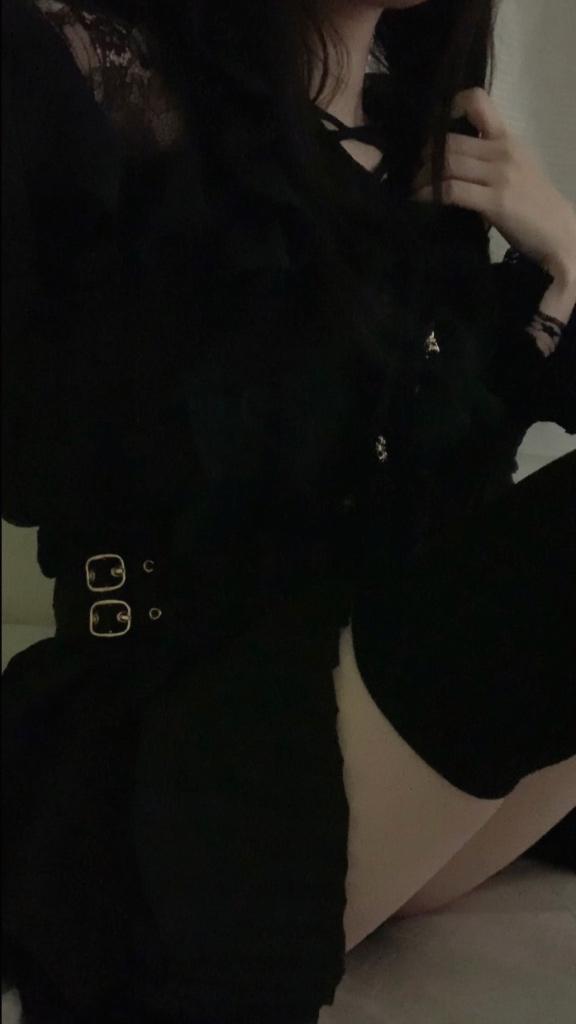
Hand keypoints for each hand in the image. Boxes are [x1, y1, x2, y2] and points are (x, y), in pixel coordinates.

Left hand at [412, 87, 575, 286]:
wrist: (559, 231)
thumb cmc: (532, 201)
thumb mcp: (514, 166)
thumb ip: (487, 155)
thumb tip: (450, 154)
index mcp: (507, 138)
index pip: (478, 101)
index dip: (450, 107)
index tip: (435, 127)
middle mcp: (503, 150)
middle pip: (451, 140)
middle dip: (425, 154)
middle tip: (414, 168)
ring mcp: (500, 175)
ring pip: (448, 163)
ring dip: (423, 176)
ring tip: (414, 186)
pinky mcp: (495, 201)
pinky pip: (452, 191)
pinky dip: (430, 194)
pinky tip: (421, 201)